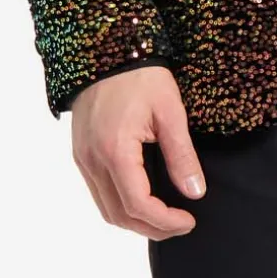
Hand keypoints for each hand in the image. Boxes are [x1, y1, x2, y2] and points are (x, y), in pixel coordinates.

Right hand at [70, 64, 205, 240]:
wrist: (107, 49)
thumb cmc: (141, 76)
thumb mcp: (170, 111)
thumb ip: (181, 155)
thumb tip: (195, 193)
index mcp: (115, 151)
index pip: (138, 205)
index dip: (165, 221)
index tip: (189, 221)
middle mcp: (92, 161)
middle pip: (118, 215)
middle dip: (151, 227)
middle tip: (180, 225)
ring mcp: (82, 158)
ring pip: (105, 208)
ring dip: (134, 220)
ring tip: (164, 216)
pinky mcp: (80, 153)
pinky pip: (98, 191)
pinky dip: (120, 204)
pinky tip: (142, 197)